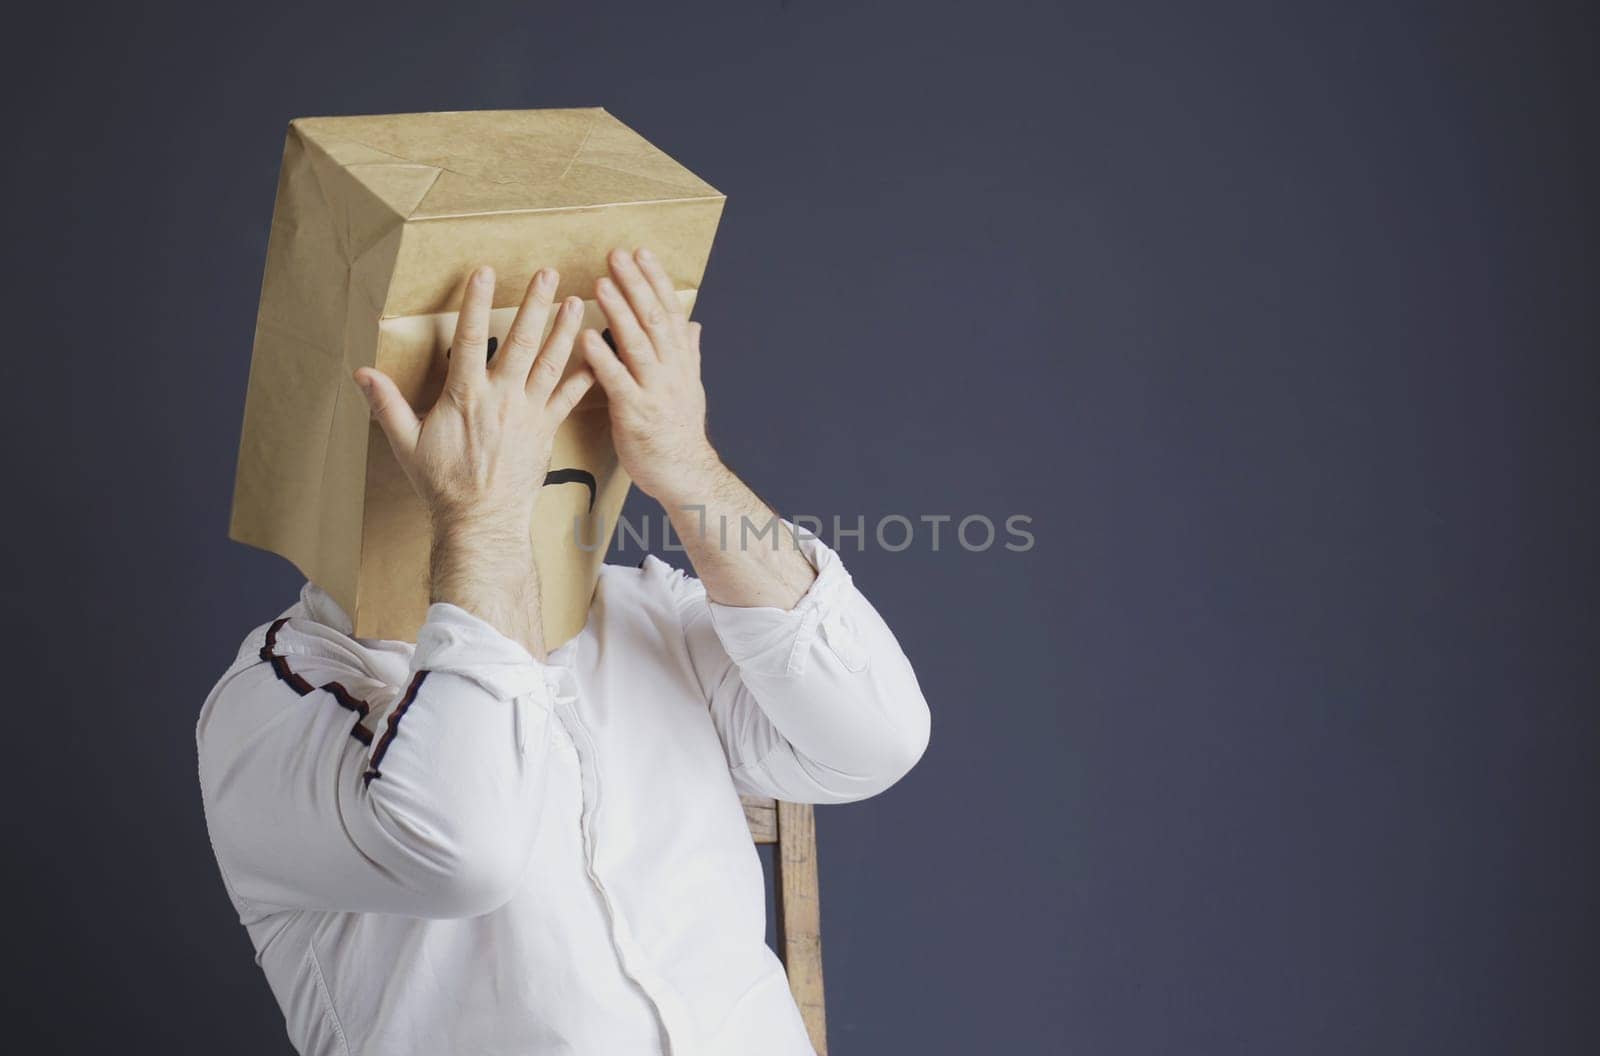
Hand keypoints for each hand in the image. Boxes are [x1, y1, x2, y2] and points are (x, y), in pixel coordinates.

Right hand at [356, 265, 592, 533]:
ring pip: (550, 363)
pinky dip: (584, 375)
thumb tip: (361, 373)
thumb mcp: (406, 443)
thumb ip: (387, 404)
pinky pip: (569, 398)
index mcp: (466, 396)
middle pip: (520, 342)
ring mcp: (528, 413)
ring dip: (564, 330)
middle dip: (534, 304)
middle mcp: (501, 398)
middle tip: (547, 272)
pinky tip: (597, 354)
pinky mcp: (546, 430)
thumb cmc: (442, 484)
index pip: (470, 338)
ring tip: (577, 300)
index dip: (476, 303)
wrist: (482, 521)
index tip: (484, 272)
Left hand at [581, 247, 721, 504]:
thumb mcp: (690, 387)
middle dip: (635, 284)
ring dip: (619, 311)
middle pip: (653, 319)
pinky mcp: (635, 413)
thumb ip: (688, 353)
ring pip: (637, 343)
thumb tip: (693, 325)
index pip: (669, 311)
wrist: (685, 474)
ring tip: (601, 283)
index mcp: (680, 361)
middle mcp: (670, 370)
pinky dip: (602, 358)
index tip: (640, 252)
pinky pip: (617, 381)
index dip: (655, 280)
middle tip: (616, 254)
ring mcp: (654, 391)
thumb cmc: (680, 431)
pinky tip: (585, 337)